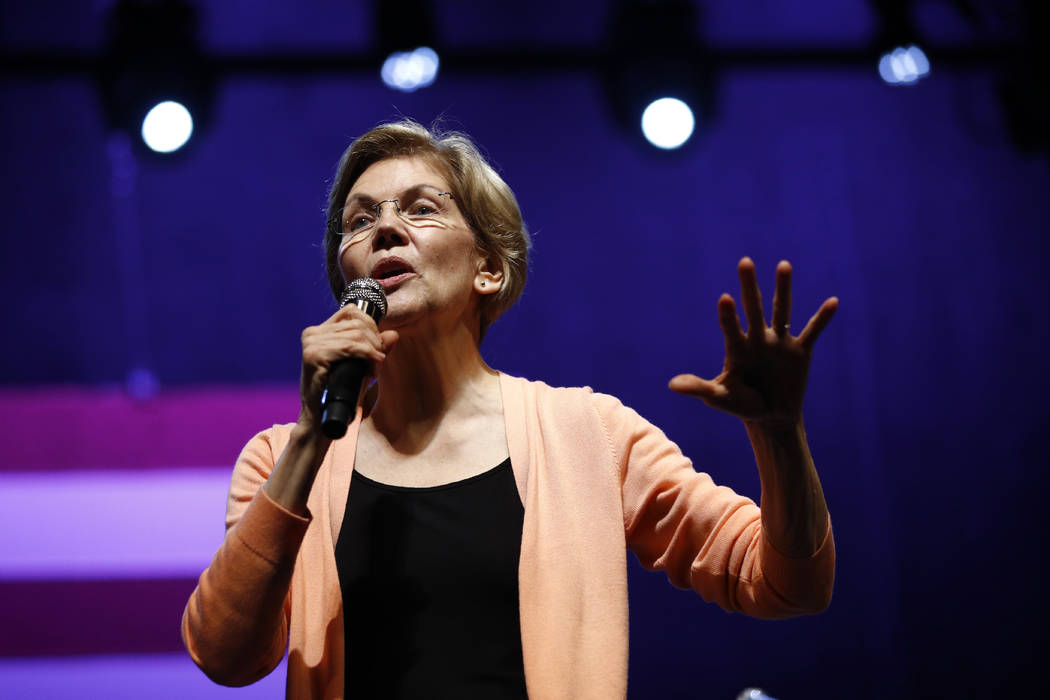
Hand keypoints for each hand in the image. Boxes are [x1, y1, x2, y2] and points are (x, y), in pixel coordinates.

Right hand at [297, 305, 398, 431]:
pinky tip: (373, 369)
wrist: (321, 418)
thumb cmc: (340, 393)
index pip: (350, 311)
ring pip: (356, 335)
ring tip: (375, 369)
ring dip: (373, 352)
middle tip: (378, 361)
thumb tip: (393, 334)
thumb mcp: (361, 366)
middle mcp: (312, 334)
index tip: (377, 346)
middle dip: (375, 341)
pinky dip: (367, 356)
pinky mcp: (314, 356)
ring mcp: (311, 344)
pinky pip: (351, 347)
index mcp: (318, 332)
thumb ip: (376, 349)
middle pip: (357, 323)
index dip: (370, 325)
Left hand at [669, 257, 836, 427]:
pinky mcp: (800, 351)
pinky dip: (823, 318)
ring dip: (783, 289)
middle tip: (745, 262)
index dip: (728, 315)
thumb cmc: (741, 404)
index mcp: (737, 347)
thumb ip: (699, 388)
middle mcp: (757, 338)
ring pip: (782, 311)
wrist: (770, 416)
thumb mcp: (720, 397)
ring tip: (783, 265)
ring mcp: (779, 342)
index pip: (730, 327)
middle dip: (749, 286)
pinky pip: (812, 331)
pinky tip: (833, 302)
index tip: (724, 298)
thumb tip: (672, 385)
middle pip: (753, 308)